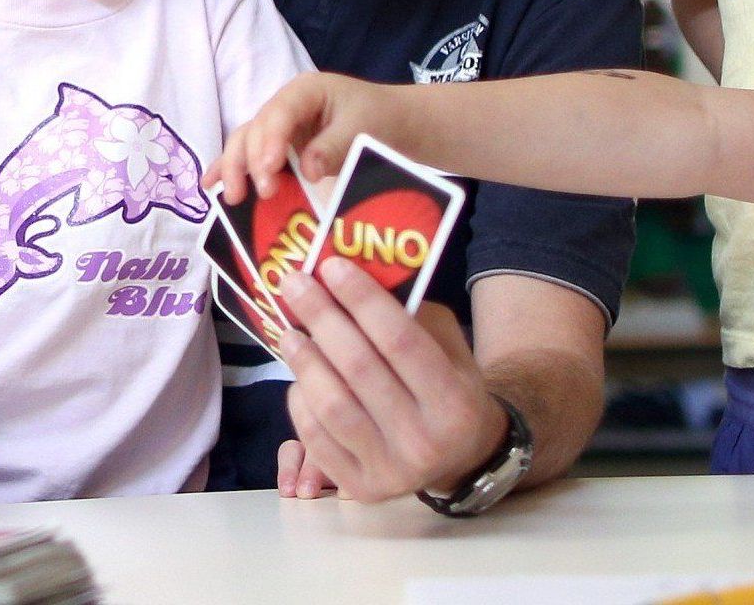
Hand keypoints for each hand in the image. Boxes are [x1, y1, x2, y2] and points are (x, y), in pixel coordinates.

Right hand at [204, 72, 398, 203]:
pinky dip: (230, 169)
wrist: (392, 121)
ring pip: (245, 143)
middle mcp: (284, 106)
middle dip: (250, 161)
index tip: (269, 169)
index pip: (279, 113)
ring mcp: (277, 127)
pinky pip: (249, 155)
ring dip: (235, 169)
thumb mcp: (363, 127)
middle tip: (258, 192)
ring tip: (232, 197)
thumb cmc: (378, 117)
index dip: (270, 140)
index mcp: (304, 91)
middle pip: (255, 129)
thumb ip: (334, 146)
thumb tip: (308, 171)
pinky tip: (211, 186)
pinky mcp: (277, 147)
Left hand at [276, 259, 507, 503]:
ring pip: (332, 406)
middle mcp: (423, 440)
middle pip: (360, 369)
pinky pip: (317, 439)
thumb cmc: (452, 387)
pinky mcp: (361, 488)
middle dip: (322, 318)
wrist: (463, 456)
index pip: (400, 341)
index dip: (362, 301)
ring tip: (290, 329)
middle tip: (294, 283)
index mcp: (454, 401)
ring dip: (305, 360)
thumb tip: (356, 279)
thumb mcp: (451, 348)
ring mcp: (389, 470)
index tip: (331, 266)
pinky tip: (300, 373)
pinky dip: (301, 400)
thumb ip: (413, 317)